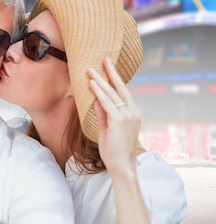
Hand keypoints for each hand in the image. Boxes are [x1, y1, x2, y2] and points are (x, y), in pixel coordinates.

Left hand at [87, 57, 141, 176]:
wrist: (121, 165)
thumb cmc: (114, 149)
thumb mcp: (107, 127)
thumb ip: (103, 112)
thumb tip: (95, 98)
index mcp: (133, 113)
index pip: (123, 92)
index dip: (115, 80)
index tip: (108, 68)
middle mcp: (133, 111)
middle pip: (120, 88)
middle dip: (111, 72)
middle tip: (104, 58)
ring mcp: (127, 115)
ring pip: (112, 93)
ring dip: (100, 79)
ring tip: (91, 69)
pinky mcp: (119, 120)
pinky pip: (107, 102)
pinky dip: (98, 92)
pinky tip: (92, 83)